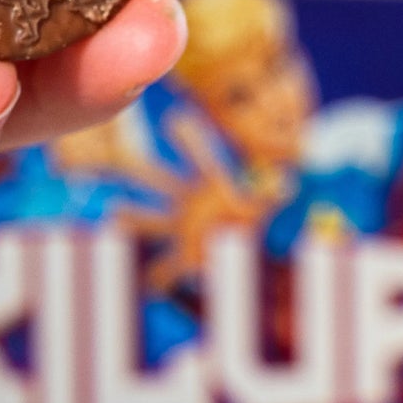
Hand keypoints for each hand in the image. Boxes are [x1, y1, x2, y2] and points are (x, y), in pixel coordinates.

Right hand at [119, 109, 267, 292]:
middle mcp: (184, 202)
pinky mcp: (180, 257)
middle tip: (118, 154)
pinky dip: (156, 277)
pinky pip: (163, 269)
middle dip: (140, 169)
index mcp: (206, 183)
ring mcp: (177, 229)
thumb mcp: (262, 205)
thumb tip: (285, 186)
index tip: (175, 120)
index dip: (189, 141)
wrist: (239, 248)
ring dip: (133, 218)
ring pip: (149, 222)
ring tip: (116, 214)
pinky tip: (143, 283)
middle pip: (158, 180)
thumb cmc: (246, 217)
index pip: (200, 158)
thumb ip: (268, 195)